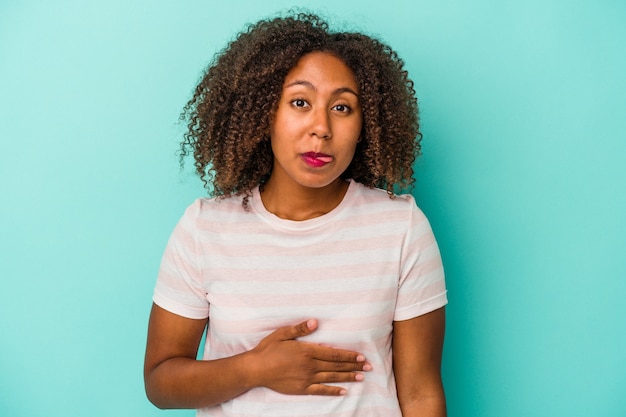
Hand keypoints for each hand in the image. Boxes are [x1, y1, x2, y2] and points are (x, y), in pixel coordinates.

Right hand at [248, 319, 371, 395]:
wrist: (255, 369)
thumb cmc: (268, 349)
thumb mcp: (283, 334)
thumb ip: (300, 329)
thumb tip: (315, 321)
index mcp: (307, 351)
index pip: (333, 353)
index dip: (349, 355)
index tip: (361, 356)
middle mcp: (309, 365)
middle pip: (336, 365)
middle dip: (354, 365)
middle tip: (368, 367)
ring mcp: (306, 378)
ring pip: (332, 377)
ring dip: (348, 377)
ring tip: (361, 377)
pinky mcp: (301, 388)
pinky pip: (321, 390)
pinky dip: (333, 390)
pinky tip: (344, 391)